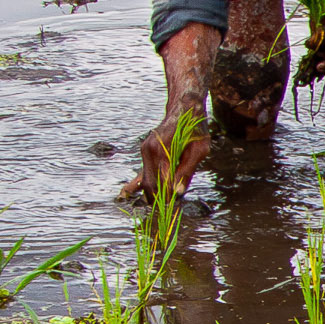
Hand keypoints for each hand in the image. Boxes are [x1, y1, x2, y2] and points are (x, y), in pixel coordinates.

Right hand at [118, 22, 220, 203]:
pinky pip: (140, 173)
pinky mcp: (145, 153)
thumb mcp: (199, 150)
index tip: (172, 215)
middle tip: (168, 217)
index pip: (162, 184)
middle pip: (150, 186)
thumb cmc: (196, 128)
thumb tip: (177, 194)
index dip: (167, 201)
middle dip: (158, 202)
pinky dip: (136, 185)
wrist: (185, 106)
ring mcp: (145, 151)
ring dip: (152, 196)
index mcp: (162, 150)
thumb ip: (187, 172)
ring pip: (144, 182)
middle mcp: (149, 151)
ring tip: (160, 212)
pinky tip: (124, 195)